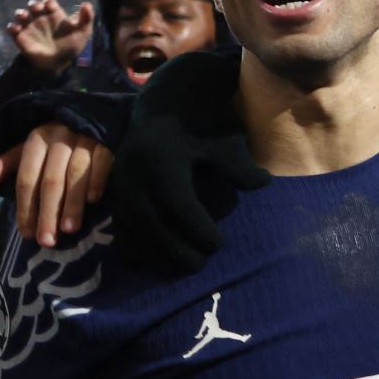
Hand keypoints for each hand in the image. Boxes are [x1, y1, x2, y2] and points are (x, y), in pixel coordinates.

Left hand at [0, 123, 112, 246]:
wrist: (89, 114)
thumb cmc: (53, 141)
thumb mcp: (26, 150)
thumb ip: (2, 167)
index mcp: (36, 140)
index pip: (27, 178)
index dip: (26, 207)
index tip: (27, 234)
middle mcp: (59, 138)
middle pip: (51, 181)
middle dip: (48, 213)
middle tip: (47, 241)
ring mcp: (84, 139)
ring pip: (76, 175)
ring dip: (73, 204)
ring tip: (69, 229)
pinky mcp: (107, 141)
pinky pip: (102, 163)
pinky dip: (97, 182)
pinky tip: (94, 201)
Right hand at [7, 0, 94, 73]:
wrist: (58, 64)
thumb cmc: (71, 46)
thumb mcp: (83, 32)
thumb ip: (86, 18)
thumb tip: (87, 3)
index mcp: (55, 14)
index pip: (49, 2)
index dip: (48, 2)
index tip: (51, 6)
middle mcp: (41, 18)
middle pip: (34, 5)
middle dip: (34, 4)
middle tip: (37, 8)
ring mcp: (30, 27)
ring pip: (20, 14)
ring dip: (20, 13)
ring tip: (24, 16)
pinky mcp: (21, 37)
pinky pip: (12, 28)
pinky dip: (12, 27)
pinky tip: (18, 29)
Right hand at [104, 50, 269, 274]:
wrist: (162, 110)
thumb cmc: (200, 128)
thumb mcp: (222, 142)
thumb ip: (239, 166)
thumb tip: (264, 184)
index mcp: (162, 160)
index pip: (177, 204)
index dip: (197, 228)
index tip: (219, 244)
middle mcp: (135, 174)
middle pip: (150, 222)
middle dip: (175, 249)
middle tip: (202, 264)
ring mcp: (120, 186)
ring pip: (131, 230)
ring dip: (156, 255)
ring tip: (184, 268)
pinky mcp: (114, 196)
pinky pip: (119, 230)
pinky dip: (137, 250)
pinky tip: (159, 264)